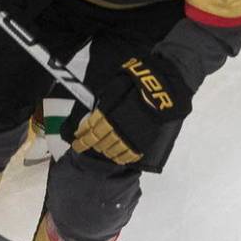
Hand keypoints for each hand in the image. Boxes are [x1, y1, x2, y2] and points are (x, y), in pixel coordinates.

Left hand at [73, 54, 190, 164]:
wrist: (163, 88)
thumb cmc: (138, 83)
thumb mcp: (115, 86)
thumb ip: (104, 100)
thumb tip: (97, 108)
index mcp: (106, 114)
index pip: (89, 130)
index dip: (81, 136)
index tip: (76, 138)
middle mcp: (114, 128)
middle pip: (98, 141)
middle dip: (89, 144)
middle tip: (84, 145)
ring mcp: (128, 136)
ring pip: (111, 150)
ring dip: (103, 150)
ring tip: (101, 149)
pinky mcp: (141, 141)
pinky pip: (128, 154)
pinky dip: (121, 157)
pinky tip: (117, 157)